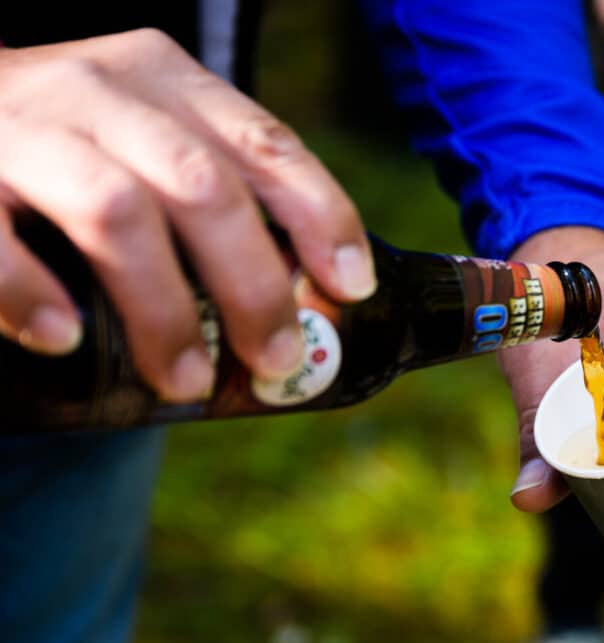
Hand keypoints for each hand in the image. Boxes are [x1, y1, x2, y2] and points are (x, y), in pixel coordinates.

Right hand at [0, 29, 374, 400]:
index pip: (266, 144)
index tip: (351, 286)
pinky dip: (33, 293)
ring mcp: (24, 126)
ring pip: (118, 212)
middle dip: (253, 284)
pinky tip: (66, 339)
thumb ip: (209, 189)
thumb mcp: (147, 136)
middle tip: (275, 358)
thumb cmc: (67, 144)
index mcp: (166, 81)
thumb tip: (299, 299)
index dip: (320, 216)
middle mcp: (101, 90)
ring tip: (186, 380)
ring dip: (163, 309)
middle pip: (204, 187)